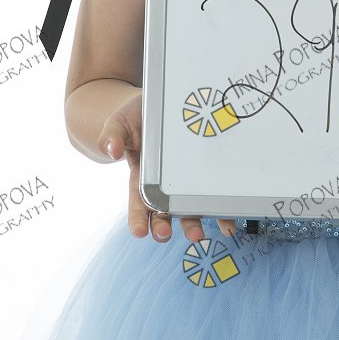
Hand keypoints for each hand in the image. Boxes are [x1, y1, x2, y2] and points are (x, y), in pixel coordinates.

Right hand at [96, 88, 237, 241]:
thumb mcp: (120, 122)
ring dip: (192, 223)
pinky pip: (210, 191)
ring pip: (187, 207)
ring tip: (199, 236)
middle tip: (165, 235)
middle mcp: (162, 183)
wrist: (157, 104)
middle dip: (163, 225)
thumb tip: (112, 150)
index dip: (138, 217)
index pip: (138, 201)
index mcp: (140, 175)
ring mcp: (183, 179)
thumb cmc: (136, 117)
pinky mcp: (201, 171)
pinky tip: (227, 220)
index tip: (139, 232)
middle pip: (163, 210)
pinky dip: (218, 208)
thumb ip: (112, 135)